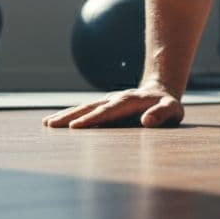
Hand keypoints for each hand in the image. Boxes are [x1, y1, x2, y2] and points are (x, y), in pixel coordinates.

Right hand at [42, 82, 183, 128]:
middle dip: (71, 116)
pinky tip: (53, 122)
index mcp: (130, 101)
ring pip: (84, 107)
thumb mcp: (172, 109)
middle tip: (51, 125)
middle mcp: (115, 99)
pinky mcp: (103, 106)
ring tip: (47, 124)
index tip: (76, 127)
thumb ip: (162, 114)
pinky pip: (84, 110)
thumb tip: (147, 121)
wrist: (161, 91)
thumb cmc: (168, 105)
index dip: (93, 119)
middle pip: (90, 107)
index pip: (109, 111)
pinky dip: (69, 115)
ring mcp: (107, 101)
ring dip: (65, 115)